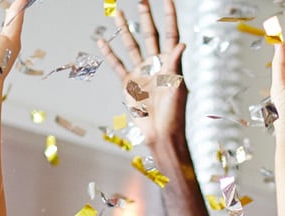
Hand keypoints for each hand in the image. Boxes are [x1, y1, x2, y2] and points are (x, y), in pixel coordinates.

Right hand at [98, 0, 186, 146]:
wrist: (161, 133)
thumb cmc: (174, 113)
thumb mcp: (177, 87)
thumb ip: (176, 64)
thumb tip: (182, 43)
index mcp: (170, 62)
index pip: (170, 34)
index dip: (169, 17)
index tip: (167, 0)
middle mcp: (155, 64)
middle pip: (149, 34)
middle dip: (146, 16)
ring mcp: (141, 72)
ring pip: (131, 45)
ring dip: (124, 29)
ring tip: (117, 13)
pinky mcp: (128, 84)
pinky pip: (117, 65)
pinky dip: (109, 53)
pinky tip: (102, 41)